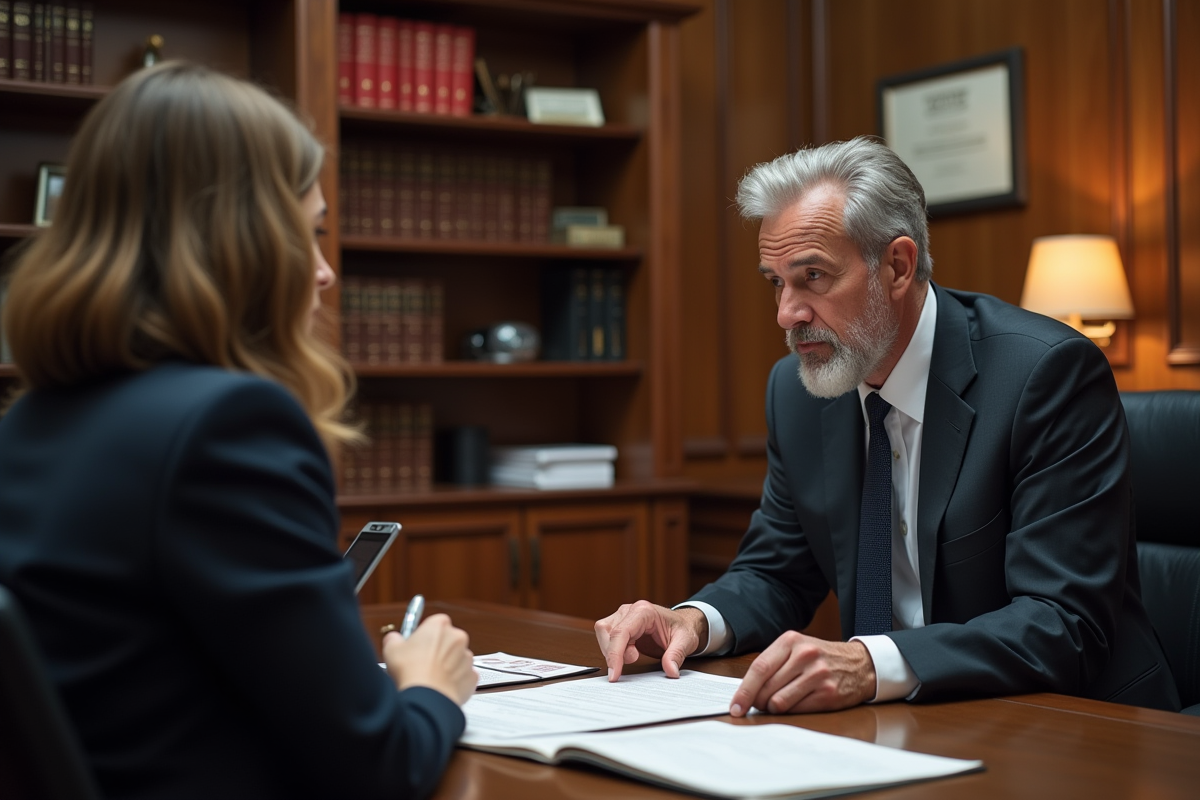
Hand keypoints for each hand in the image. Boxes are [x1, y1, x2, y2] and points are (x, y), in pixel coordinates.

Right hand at [383, 613, 476, 704]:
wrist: (426, 698)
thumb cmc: (411, 672)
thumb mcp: (391, 649)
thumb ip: (394, 638)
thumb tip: (394, 639)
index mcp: (439, 625)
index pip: (435, 622)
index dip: (426, 634)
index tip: (418, 643)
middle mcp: (457, 638)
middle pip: (448, 639)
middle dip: (438, 649)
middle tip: (422, 662)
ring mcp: (467, 657)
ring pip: (457, 658)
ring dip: (447, 665)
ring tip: (430, 677)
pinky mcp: (472, 676)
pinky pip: (464, 675)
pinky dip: (455, 680)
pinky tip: (441, 686)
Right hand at [594, 600, 706, 681]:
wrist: (683, 623)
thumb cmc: (683, 628)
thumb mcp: (685, 642)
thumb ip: (676, 655)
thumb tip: (671, 671)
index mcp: (644, 611)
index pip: (621, 632)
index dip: (614, 654)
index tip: (614, 674)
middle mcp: (629, 610)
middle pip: (606, 631)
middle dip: (614, 652)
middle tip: (635, 659)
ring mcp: (623, 616)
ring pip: (603, 633)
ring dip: (613, 650)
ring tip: (635, 655)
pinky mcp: (620, 623)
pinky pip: (607, 637)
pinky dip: (614, 649)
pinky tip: (630, 653)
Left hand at [729, 631, 875, 715]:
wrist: (859, 664)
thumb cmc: (820, 658)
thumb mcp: (796, 649)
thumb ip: (772, 664)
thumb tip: (746, 691)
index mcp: (791, 641)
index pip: (759, 668)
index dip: (744, 691)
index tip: (735, 707)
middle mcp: (804, 656)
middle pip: (766, 688)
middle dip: (758, 701)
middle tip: (760, 703)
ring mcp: (817, 675)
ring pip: (779, 702)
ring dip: (774, 708)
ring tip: (780, 702)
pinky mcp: (828, 693)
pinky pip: (797, 710)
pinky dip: (791, 712)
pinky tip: (797, 704)